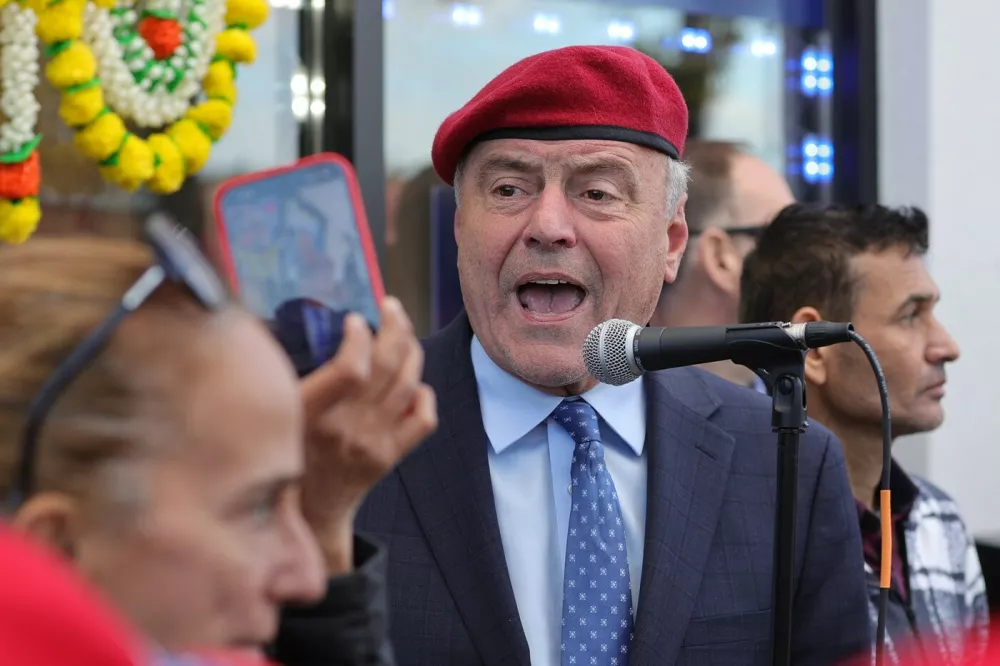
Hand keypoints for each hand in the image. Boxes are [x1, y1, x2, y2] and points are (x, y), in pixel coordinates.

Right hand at [298, 297, 436, 571]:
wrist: (304, 507)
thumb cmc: (283, 447)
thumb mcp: (276, 408)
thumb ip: (292, 372)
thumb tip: (309, 321)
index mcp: (310, 413)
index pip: (350, 370)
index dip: (359, 338)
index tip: (354, 319)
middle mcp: (345, 428)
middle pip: (386, 367)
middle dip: (394, 327)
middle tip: (390, 307)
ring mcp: (372, 443)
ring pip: (408, 385)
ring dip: (411, 351)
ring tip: (403, 334)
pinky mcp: (390, 456)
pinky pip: (423, 419)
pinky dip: (424, 394)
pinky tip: (413, 381)